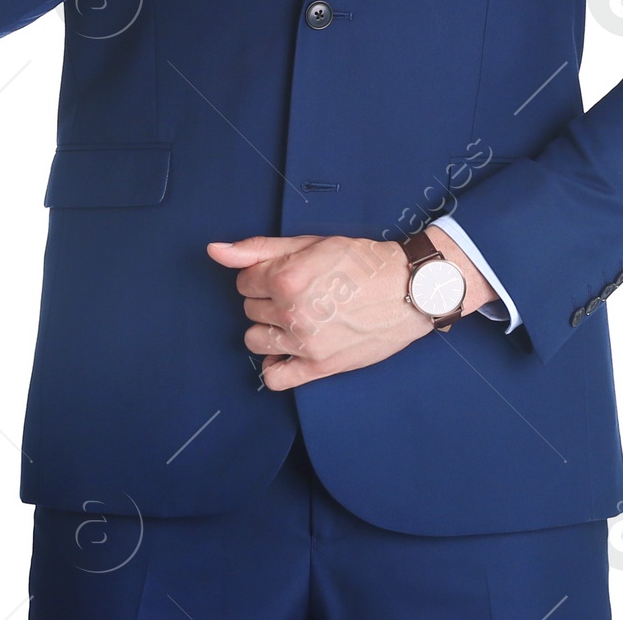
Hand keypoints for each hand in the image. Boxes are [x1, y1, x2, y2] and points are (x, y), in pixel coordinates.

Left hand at [202, 233, 435, 389]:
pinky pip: (274, 378)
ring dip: (269, 328)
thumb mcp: (310, 243)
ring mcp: (304, 344)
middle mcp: (291, 312)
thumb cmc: (361, 262)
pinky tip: (288, 350)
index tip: (285, 273)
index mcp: (286, 278)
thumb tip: (214, 250)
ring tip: (295, 317)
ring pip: (254, 341)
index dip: (262, 274)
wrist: (407, 289)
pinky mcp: (319, 368)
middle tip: (298, 292)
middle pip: (250, 308)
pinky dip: (275, 366)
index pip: (244, 280)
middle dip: (266, 298)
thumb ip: (259, 248)